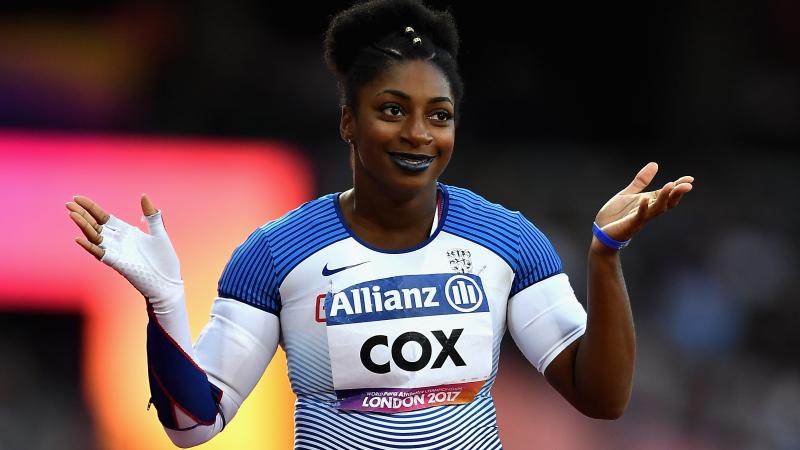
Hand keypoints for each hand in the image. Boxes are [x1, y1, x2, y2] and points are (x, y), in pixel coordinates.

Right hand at [67, 194, 181, 298]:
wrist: (169, 283)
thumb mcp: (159, 233)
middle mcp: (118, 241)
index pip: (104, 218)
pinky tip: (80, 239)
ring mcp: (117, 252)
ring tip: (73, 214)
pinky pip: (101, 254)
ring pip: (95, 237)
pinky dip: (90, 247)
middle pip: (95, 225)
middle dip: (82, 214)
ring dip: (84, 226)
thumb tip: (143, 195)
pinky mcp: (118, 264)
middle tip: (68, 203)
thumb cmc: (165, 260)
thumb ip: (152, 216)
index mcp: (126, 232)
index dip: (91, 208)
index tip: (77, 198)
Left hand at [593, 162, 692, 246]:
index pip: (667, 194)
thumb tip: (655, 164)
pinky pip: (639, 216)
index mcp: (649, 202)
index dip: (678, 186)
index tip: (690, 178)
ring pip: (657, 209)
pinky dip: (643, 208)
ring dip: (664, 198)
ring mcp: (641, 218)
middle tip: (688, 185)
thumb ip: (641, 181)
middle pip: (667, 202)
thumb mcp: (628, 193)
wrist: (601, 232)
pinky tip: (644, 199)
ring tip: (670, 185)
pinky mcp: (630, 223)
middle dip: (677, 193)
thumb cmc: (615, 215)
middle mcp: (648, 210)